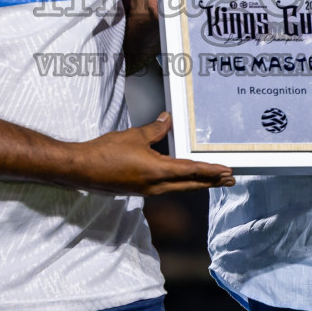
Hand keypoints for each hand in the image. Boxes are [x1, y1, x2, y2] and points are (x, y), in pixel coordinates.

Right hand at [75, 113, 233, 195]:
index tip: (227, 171)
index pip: (192, 171)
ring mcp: (147, 190)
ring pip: (179, 188)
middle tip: (229, 180)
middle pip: (191, 184)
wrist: (82, 169)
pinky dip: (181, 184)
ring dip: (198, 183)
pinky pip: (167, 188)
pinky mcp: (139, 190)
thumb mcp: (135, 136)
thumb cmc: (105, 153)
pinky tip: (182, 179)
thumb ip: (156, 129)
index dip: (211, 171)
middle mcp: (156, 185)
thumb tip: (168, 120)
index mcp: (158, 172)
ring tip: (212, 180)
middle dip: (211, 182)